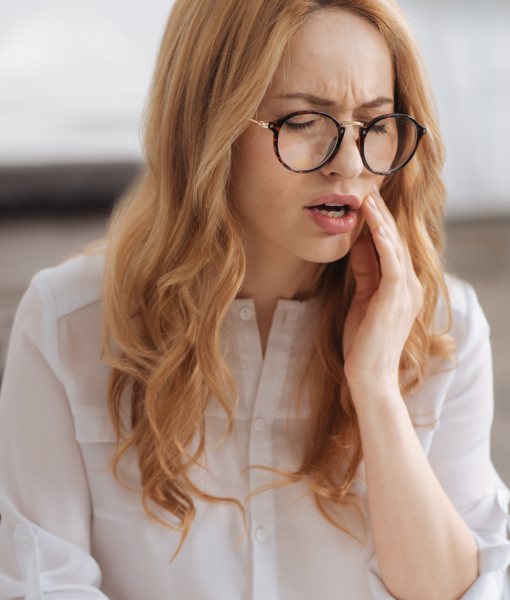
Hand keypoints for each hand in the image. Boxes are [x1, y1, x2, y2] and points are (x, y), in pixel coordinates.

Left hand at [342, 185, 422, 396]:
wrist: (368, 374)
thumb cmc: (364, 341)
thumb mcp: (362, 298)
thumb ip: (365, 271)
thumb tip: (359, 244)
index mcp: (402, 287)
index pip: (392, 248)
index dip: (379, 225)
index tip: (366, 203)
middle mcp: (409, 285)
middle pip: (396, 241)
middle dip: (381, 216)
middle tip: (368, 190)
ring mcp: (406, 290)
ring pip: (395, 245)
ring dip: (381, 220)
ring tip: (368, 197)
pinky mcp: (395, 295)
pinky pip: (390, 258)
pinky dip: (381, 237)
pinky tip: (371, 220)